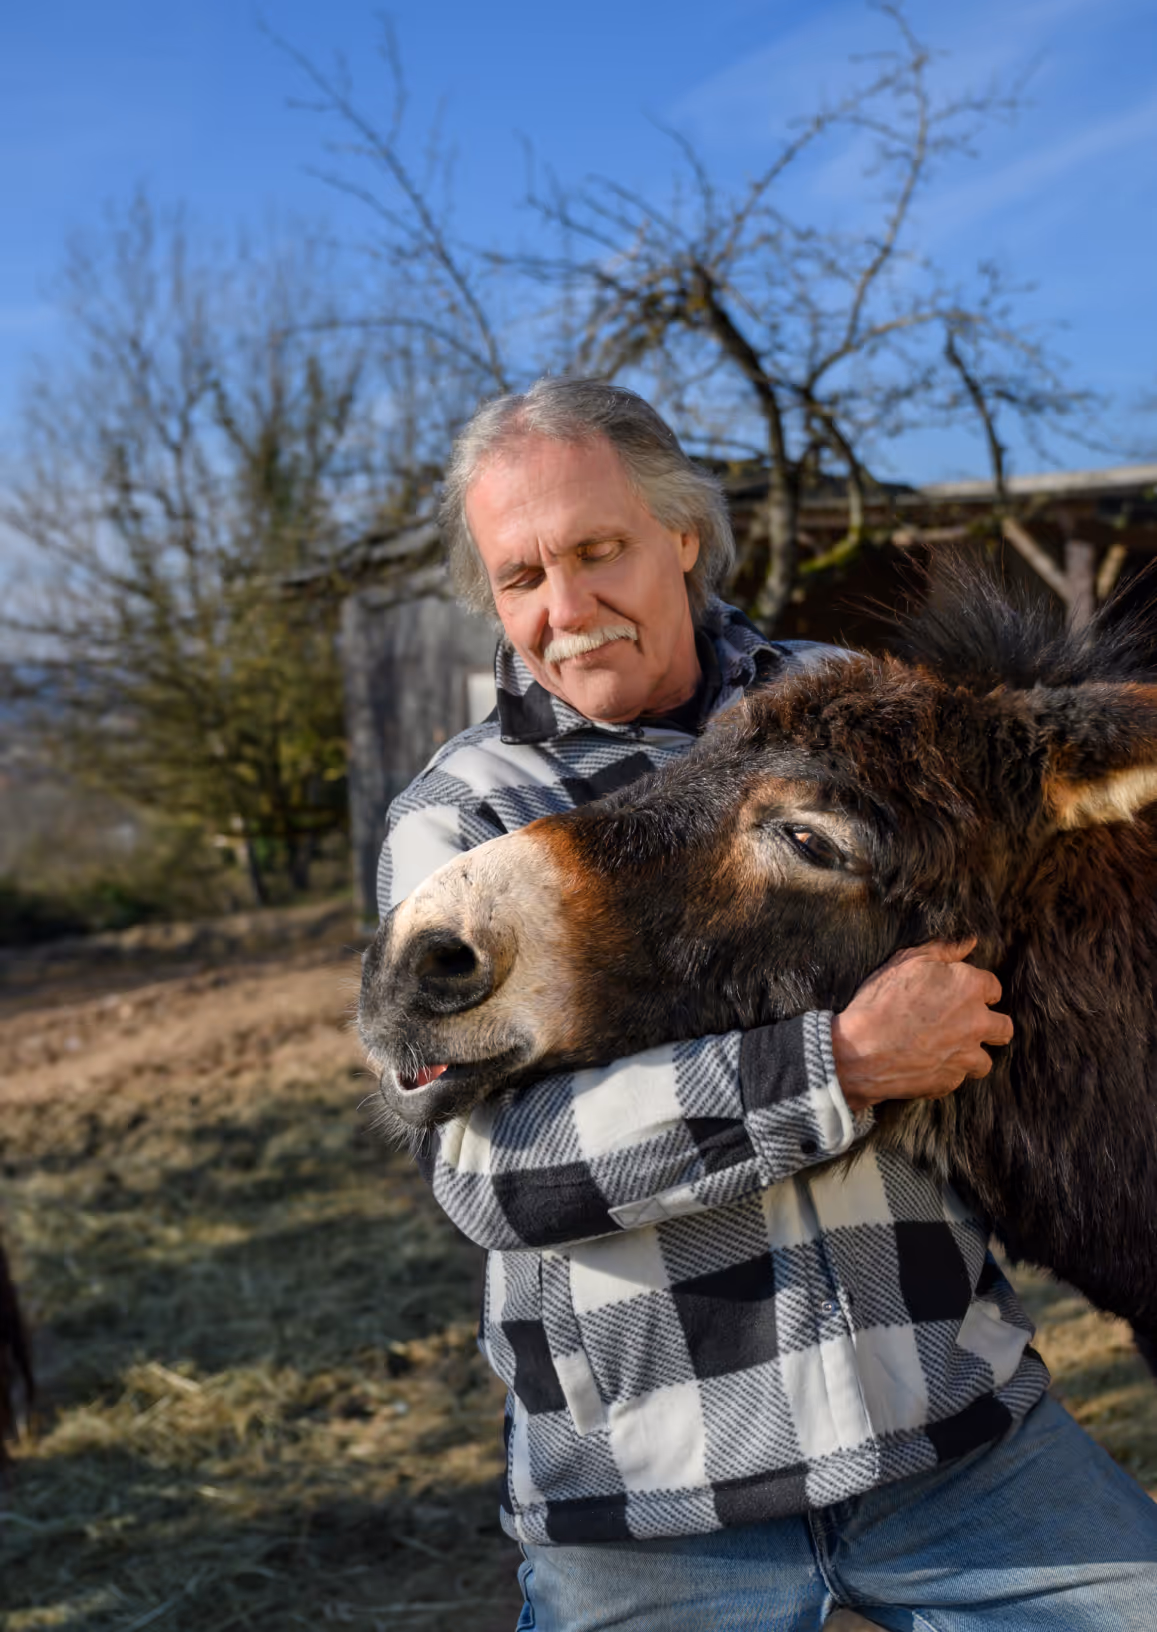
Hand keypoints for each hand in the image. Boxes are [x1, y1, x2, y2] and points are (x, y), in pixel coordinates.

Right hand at [830, 939, 1012, 1113]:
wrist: (860, 1051)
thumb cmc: (880, 1002)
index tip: (963, 995)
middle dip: (991, 1026)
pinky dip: (945, 1073)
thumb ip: (944, 950)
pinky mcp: (951, 1081)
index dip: (978, 990)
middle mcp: (977, 1022)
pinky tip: (925, 1065)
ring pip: (985, 1060)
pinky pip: (957, 1079)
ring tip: (946, 1051)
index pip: (994, 988)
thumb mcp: (906, 962)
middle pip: (1003, 1027)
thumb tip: (971, 941)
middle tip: (968, 1025)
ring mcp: (966, 1055)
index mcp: (969, 988)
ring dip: (971, 1055)